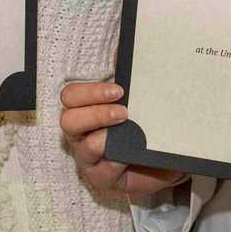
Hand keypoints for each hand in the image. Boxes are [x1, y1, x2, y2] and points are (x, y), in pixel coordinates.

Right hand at [60, 81, 187, 201]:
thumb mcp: (137, 104)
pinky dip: (117, 161)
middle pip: (67, 120)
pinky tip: (131, 156)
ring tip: (128, 130)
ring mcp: (89, 159)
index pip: (71, 97)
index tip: (119, 90)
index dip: (91, 91)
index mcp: (85, 112)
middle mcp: (81, 135)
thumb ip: (127, 79)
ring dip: (106, 136)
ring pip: (84, 146)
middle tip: (123, 111)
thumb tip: (121, 52)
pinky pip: (102, 171)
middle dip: (95, 112)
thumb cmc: (143, 131)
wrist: (163, 162)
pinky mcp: (102, 179)